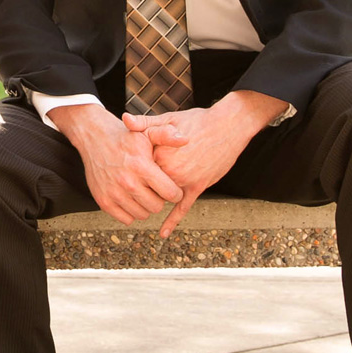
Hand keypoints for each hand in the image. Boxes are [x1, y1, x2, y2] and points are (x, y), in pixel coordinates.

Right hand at [49, 103, 182, 225]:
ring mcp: (114, 193)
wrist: (95, 139)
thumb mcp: (147, 132)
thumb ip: (167, 136)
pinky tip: (130, 198)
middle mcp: (127, 182)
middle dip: (160, 199)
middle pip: (157, 207)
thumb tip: (185, 139)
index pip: (170, 194)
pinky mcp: (104, 201)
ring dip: (145, 206)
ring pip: (142, 215)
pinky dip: (130, 212)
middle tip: (154, 188)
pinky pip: (126, 219)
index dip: (175, 192)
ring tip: (142, 192)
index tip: (171, 187)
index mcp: (141, 167)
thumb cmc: (124, 138)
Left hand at [124, 90, 286, 236]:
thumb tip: (124, 119)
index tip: (134, 162)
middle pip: (149, 182)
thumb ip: (145, 123)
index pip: (139, 167)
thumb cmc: (197, 121)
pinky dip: (172, 221)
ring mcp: (184, 180)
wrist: (227, 126)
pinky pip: (182, 207)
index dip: (138, 164)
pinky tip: (163, 233)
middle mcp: (169, 169)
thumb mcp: (168, 119)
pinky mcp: (197, 187)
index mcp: (158, 153)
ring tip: (152, 191)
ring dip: (157, 195)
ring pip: (163, 194)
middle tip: (148, 175)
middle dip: (146, 181)